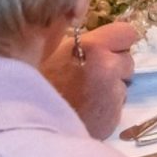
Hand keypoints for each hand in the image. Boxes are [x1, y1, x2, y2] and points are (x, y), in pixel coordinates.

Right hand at [42, 21, 137, 137]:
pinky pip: (117, 106)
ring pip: (123, 85)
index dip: (116, 41)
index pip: (126, 33)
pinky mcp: (113, 118)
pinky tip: (86, 111)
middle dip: (114, 66)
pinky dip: (106, 108)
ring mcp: (113, 95)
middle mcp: (109, 68)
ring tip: (85, 95)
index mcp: (93, 47)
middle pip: (127, 60)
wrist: (29, 123)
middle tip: (89, 75)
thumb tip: (96, 39)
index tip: (105, 48)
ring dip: (111, 88)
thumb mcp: (51, 49)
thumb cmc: (34, 82)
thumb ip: (80, 42)